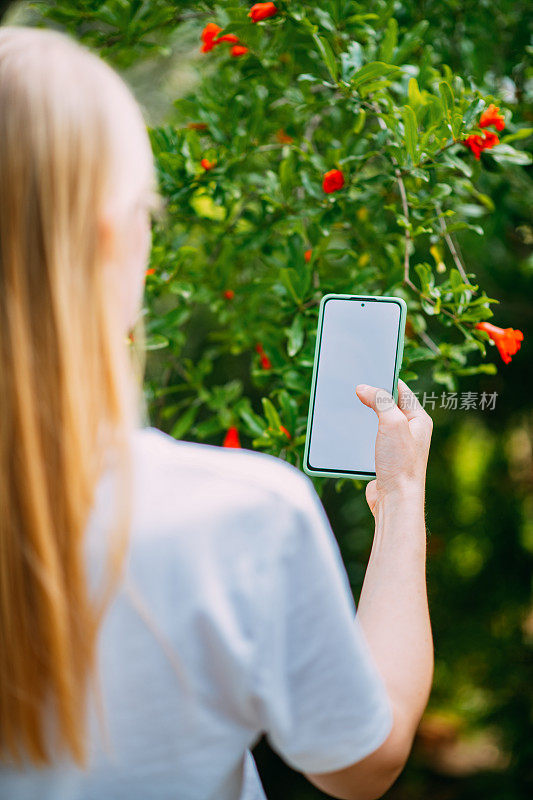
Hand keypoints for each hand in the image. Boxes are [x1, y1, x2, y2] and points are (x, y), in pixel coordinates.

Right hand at [355, 379, 432, 515]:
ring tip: (348, 408)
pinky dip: (359, 434)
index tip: (367, 371)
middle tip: (353, 388)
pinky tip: (348, 432)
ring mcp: (397, 446)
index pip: (401, 390)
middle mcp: (410, 432)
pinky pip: (369, 439)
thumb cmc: (400, 463)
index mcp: (419, 420)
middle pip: (387, 406)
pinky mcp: (384, 459)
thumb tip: (364, 388)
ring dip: (363, 417)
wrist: (395, 500)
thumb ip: (380, 400)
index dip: (384, 379)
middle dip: (371, 398)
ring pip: (376, 423)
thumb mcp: (392, 422)